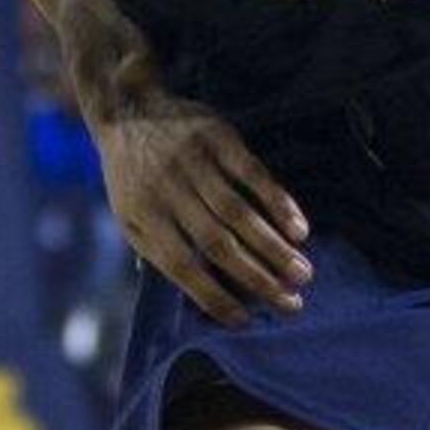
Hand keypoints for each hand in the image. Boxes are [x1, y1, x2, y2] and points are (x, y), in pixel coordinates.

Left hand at [88, 86, 311, 323]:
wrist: (127, 109)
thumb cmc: (132, 176)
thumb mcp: (128, 216)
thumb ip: (157, 252)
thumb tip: (198, 295)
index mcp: (142, 216)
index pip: (180, 265)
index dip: (212, 295)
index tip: (244, 320)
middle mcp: (167, 190)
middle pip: (218, 243)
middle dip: (258, 277)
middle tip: (291, 303)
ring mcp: (193, 162)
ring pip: (239, 212)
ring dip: (274, 246)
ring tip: (302, 274)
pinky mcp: (217, 137)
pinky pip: (253, 173)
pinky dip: (278, 202)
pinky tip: (299, 228)